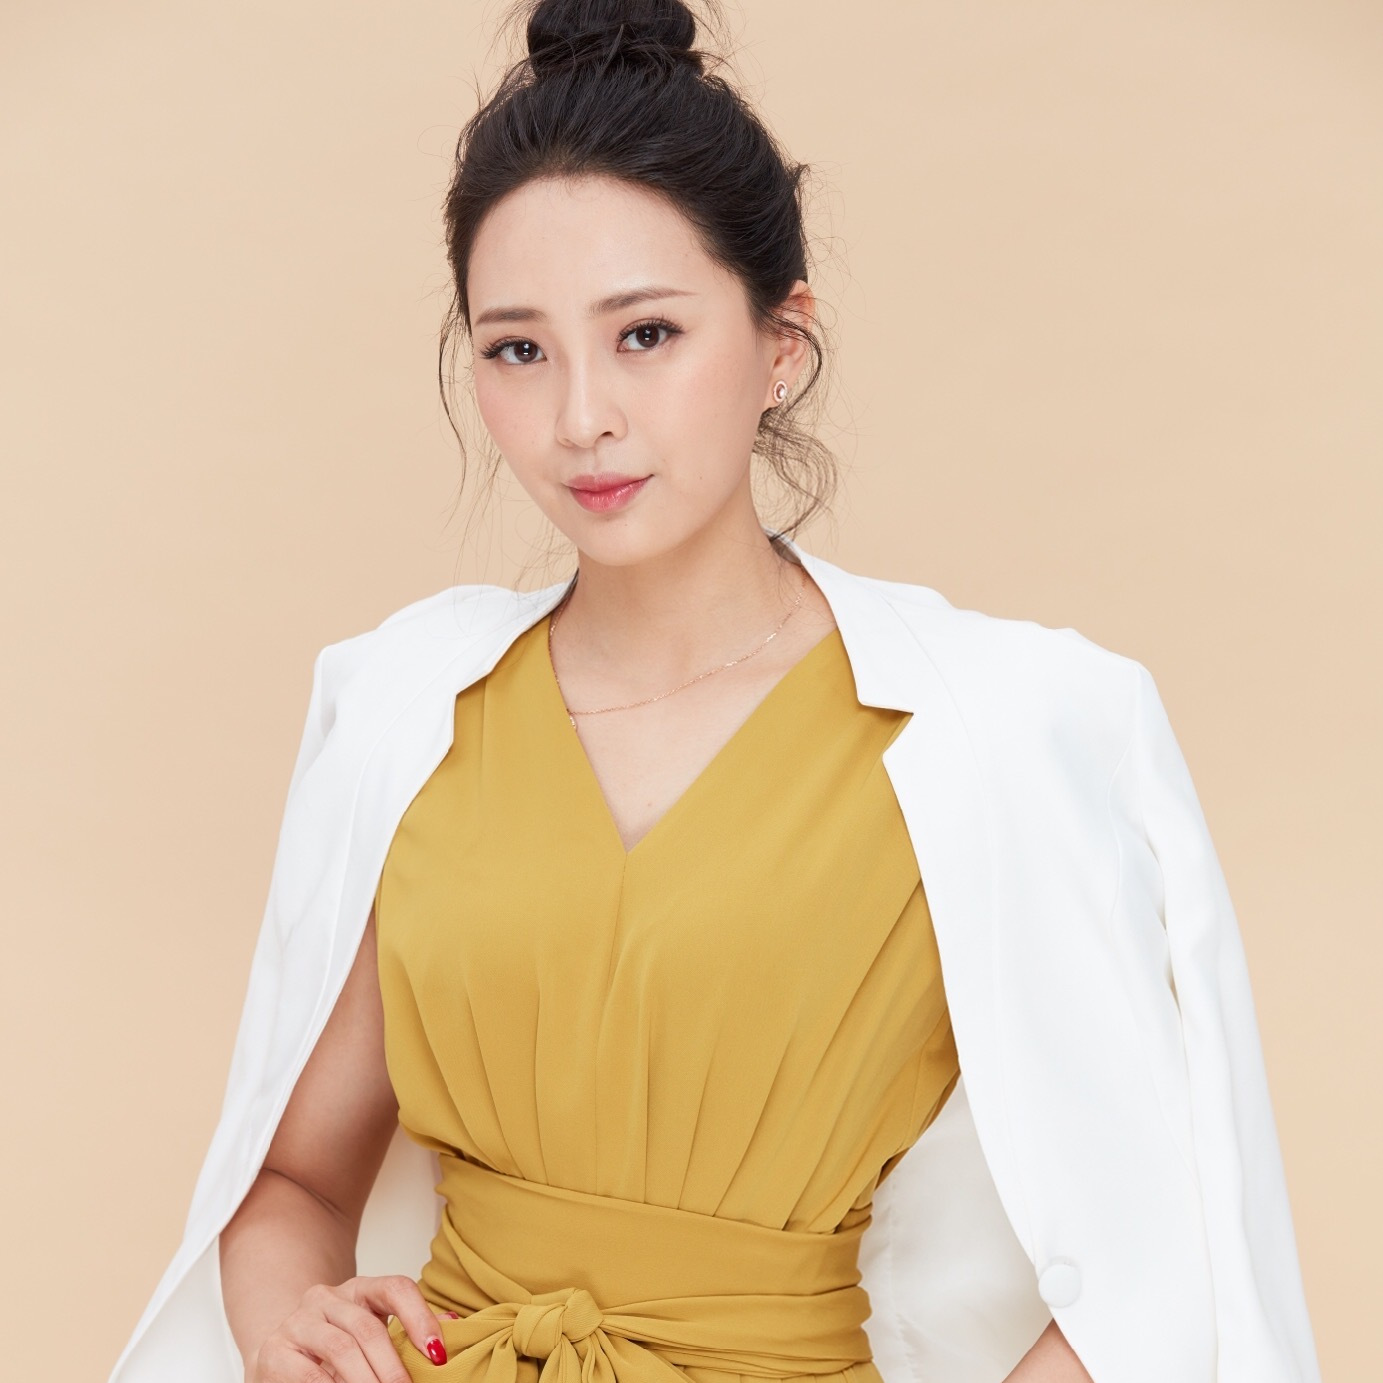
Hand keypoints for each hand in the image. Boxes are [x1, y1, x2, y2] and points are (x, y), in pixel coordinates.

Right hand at [247, 1274, 449, 1382]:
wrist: (276, 1358)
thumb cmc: (334, 1350)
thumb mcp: (372, 1335)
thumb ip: (406, 1332)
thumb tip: (455, 1325)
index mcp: (359, 1289)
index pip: (395, 1288)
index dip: (419, 1318)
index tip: (438, 1355)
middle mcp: (327, 1297)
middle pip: (368, 1326)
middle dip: (393, 1367)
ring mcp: (299, 1322)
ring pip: (341, 1349)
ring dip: (366, 1380)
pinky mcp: (275, 1351)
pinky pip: (310, 1375)